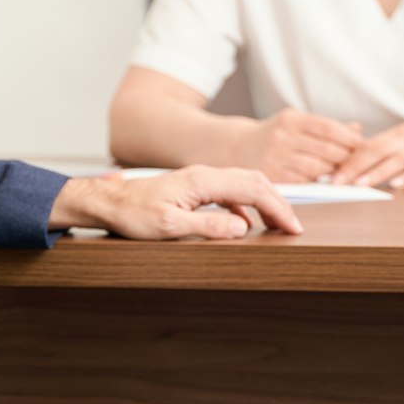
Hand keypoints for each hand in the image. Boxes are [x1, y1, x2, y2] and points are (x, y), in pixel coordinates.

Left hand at [53, 167, 302, 239]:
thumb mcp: (170, 227)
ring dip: (265, 203)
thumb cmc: (133, 214)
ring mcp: (201, 180)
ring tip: (278, 224)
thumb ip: (209, 227)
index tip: (293, 227)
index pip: (253, 189)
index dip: (278, 208)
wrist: (109, 202)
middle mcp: (206, 175)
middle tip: (294, 226)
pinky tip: (247, 223)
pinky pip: (230, 192)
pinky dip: (247, 206)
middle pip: (255, 181)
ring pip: (244, 185)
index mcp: (204, 181)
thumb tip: (243, 228)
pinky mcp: (196, 188)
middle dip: (279, 203)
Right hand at [242, 109, 363, 181]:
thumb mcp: (295, 123)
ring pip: (317, 169)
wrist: (234, 148)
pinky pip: (303, 183)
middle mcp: (282, 136)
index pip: (329, 128)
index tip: (364, 146)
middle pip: (326, 150)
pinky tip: (328, 185)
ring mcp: (275, 157)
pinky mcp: (271, 176)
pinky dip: (319, 185)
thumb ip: (325, 127)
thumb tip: (357, 129)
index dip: (350, 138)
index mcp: (291, 119)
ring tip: (348, 176)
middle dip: (347, 159)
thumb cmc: (273, 136)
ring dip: (336, 174)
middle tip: (362, 165)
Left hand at [329, 122, 403, 189]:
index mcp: (398, 134)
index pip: (366, 146)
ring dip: (375, 173)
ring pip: (394, 161)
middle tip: (334, 181)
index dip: (346, 159)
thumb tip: (355, 168)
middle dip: (353, 167)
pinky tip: (396, 186)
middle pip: (375, 152)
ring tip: (358, 184)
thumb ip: (387, 153)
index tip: (327, 172)